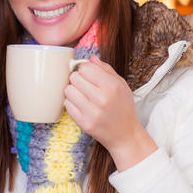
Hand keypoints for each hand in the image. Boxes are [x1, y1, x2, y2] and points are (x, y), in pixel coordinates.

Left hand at [63, 55, 156, 170]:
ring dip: (73, 91)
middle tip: (85, 86)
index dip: (84, 69)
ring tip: (82, 96)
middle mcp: (102, 99)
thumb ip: (106, 69)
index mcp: (112, 86)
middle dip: (78, 80)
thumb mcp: (121, 85)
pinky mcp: (84, 123)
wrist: (125, 134)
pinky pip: (67, 105)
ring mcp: (92, 112)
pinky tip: (81, 106)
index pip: (85, 67)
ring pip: (68, 90)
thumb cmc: (123, 107)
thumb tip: (90, 58)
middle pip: (74, 77)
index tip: (88, 74)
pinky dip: (71, 103)